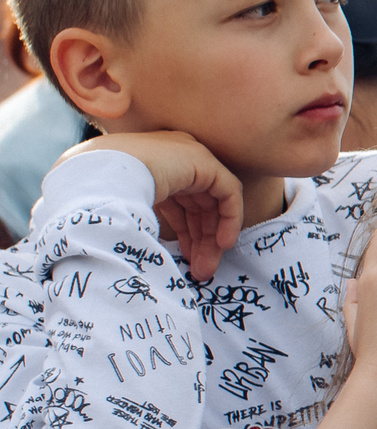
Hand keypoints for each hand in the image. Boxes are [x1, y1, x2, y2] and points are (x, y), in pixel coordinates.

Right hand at [68, 132, 241, 280]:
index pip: (178, 204)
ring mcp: (188, 157)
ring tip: (205, 269)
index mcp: (150, 169)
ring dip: (211, 238)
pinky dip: (230, 218)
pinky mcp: (203, 161)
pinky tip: (223, 244)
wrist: (96, 174)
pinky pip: (228, 192)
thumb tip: (143, 252)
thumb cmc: (95, 198)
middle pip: (197, 206)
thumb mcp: (120, 212)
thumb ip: (138, 223)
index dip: (184, 234)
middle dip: (199, 241)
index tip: (185, 260)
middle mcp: (172, 160)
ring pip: (213, 203)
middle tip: (199, 271)